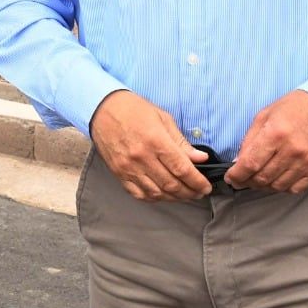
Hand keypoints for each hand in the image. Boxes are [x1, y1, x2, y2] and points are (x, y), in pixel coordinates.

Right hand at [89, 90, 210, 201]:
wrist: (102, 109)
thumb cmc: (134, 109)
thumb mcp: (163, 118)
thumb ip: (182, 142)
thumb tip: (201, 158)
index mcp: (155, 141)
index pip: (182, 169)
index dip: (198, 182)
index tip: (206, 187)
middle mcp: (141, 157)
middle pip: (172, 185)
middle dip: (190, 193)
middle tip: (198, 193)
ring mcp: (128, 168)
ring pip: (157, 193)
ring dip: (174, 198)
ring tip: (184, 195)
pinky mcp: (118, 173)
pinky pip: (139, 194)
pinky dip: (154, 198)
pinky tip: (163, 194)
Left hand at [224, 90, 307, 193]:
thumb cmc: (294, 109)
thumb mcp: (264, 116)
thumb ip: (249, 140)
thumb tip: (238, 162)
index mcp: (276, 133)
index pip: (250, 163)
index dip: (237, 175)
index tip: (231, 178)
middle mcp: (293, 149)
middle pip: (263, 178)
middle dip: (247, 181)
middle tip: (242, 179)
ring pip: (278, 186)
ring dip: (263, 186)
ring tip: (258, 178)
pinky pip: (295, 188)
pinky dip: (282, 187)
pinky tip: (276, 178)